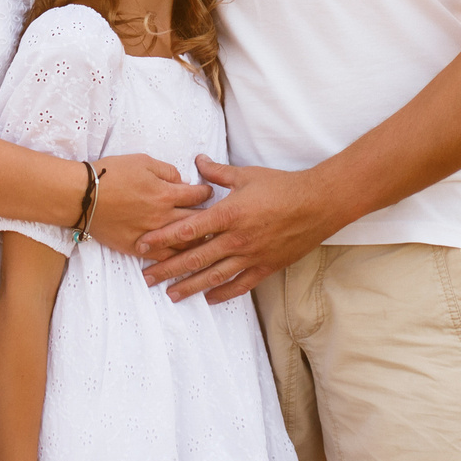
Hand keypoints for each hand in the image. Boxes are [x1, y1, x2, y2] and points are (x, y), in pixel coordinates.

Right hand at [83, 153, 212, 256]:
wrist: (82, 195)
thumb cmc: (110, 174)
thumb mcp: (142, 161)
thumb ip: (167, 170)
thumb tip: (182, 180)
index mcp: (166, 193)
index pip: (198, 195)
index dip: (208, 192)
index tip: (211, 193)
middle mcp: (163, 217)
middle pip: (198, 222)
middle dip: (211, 220)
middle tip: (218, 220)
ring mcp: (151, 235)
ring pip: (184, 244)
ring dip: (198, 242)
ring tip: (207, 241)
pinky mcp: (137, 247)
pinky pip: (163, 257)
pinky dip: (176, 259)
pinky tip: (184, 260)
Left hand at [137, 156, 349, 302]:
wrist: (318, 204)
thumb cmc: (282, 186)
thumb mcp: (246, 175)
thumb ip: (218, 172)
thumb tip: (197, 161)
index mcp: (229, 213)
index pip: (188, 228)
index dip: (163, 238)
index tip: (142, 245)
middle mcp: (236, 238)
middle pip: (195, 258)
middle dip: (168, 269)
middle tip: (147, 278)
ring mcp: (251, 255)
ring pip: (214, 276)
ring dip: (190, 287)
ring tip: (171, 295)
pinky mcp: (266, 267)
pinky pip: (240, 285)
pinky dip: (223, 293)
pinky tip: (209, 299)